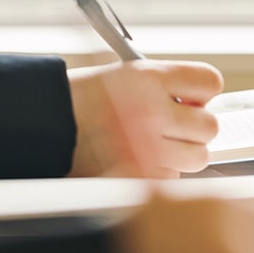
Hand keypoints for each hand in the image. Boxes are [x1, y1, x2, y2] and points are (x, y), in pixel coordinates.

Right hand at [67, 60, 222, 177]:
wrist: (43, 125)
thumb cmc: (79, 98)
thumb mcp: (121, 74)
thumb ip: (164, 86)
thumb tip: (199, 103)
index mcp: (148, 77)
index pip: (210, 82)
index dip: (200, 91)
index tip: (188, 98)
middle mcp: (152, 111)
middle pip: (210, 126)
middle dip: (192, 127)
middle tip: (169, 124)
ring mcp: (148, 149)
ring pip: (198, 157)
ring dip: (180, 152)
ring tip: (152, 143)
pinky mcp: (141, 177)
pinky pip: (173, 178)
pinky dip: (160, 171)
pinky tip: (136, 158)